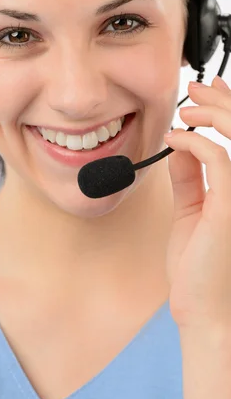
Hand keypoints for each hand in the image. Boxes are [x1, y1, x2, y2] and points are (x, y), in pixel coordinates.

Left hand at [163, 75, 230, 329]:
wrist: (203, 311)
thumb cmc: (198, 269)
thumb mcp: (192, 213)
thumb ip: (190, 181)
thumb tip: (180, 149)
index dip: (228, 109)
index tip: (207, 92)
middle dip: (222, 102)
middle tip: (195, 88)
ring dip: (212, 114)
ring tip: (186, 108)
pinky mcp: (230, 205)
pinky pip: (217, 159)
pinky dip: (193, 143)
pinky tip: (174, 140)